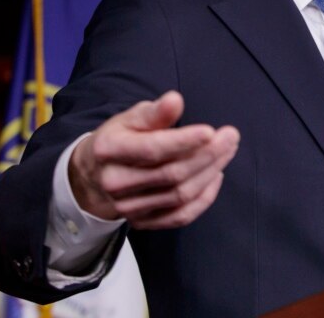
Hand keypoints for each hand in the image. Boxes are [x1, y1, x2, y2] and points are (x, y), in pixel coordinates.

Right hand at [68, 90, 239, 228]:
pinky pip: (180, 216)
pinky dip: (204, 198)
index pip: (152, 149)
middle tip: (231, 136)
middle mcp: (115, 182)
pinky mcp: (142, 223)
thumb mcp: (128, 119)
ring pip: (180, 195)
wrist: (92, 177)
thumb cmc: (118, 140)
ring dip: (210, 172)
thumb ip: (154, 112)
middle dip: (207, 155)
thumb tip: (175, 100)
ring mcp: (128, 207)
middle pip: (171, 174)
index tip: (211, 131)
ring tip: (228, 150)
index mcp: (109, 150)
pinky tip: (216, 176)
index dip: (184, 141)